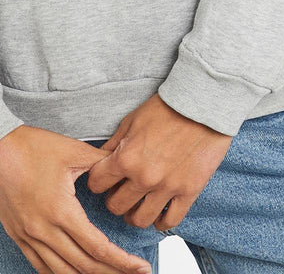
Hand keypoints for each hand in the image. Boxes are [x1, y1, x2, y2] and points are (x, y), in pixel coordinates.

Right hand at [0, 124, 151, 273]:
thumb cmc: (34, 147)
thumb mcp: (75, 151)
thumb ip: (103, 162)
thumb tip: (125, 167)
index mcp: (61, 211)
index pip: (97, 247)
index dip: (122, 261)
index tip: (140, 266)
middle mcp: (44, 230)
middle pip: (83, 265)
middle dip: (112, 272)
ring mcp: (29, 236)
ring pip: (61, 271)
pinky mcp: (19, 235)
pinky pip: (40, 265)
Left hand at [87, 94, 232, 231]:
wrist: (205, 103)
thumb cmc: (168, 107)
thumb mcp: (133, 120)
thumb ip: (114, 144)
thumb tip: (100, 161)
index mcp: (126, 157)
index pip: (96, 185)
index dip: (100, 180)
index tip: (107, 177)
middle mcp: (144, 177)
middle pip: (115, 206)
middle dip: (116, 198)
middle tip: (124, 189)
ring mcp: (168, 186)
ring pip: (139, 220)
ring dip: (135, 214)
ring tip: (140, 204)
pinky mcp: (189, 190)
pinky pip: (170, 222)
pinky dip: (161, 222)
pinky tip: (160, 212)